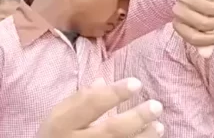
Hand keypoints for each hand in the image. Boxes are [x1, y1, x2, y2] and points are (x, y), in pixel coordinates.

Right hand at [38, 78, 163, 137]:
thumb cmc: (54, 135)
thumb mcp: (58, 116)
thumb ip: (79, 100)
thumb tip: (103, 82)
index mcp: (62, 123)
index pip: (90, 104)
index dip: (114, 93)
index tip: (136, 82)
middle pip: (111, 130)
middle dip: (136, 118)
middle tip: (156, 105)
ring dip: (144, 136)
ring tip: (159, 125)